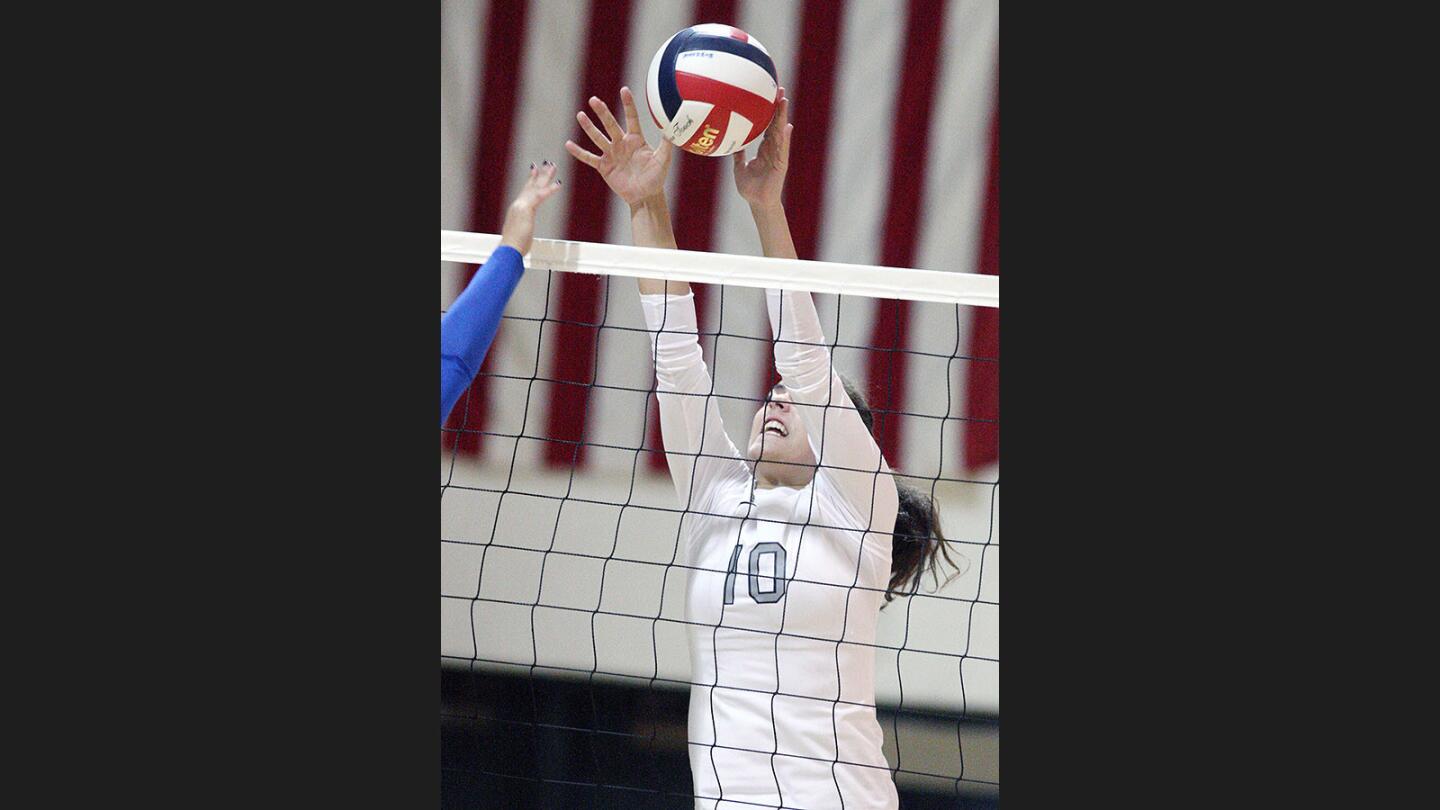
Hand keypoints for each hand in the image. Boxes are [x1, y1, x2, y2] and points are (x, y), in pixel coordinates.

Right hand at [498, 161, 561, 254]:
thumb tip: (522, 238)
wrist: (508, 250)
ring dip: (546, 176)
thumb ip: (522, 232)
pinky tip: (559, 183)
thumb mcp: (518, 236)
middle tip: (548, 163)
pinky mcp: (527, 209)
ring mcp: (521, 206)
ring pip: (536, 187)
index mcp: (516, 210)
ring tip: (553, 166)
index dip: (530, 180)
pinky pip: (541, 196)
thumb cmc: (512, 248)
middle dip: (540, 174)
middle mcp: (518, 204)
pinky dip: (550, 189)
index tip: (534, 170)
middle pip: (531, 185)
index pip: (525, 192)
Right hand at [565, 87, 673, 206]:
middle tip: (593, 100)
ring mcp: (611, 154)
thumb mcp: (663, 161)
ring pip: (598, 138)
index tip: (624, 90)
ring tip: (580, 115)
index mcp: (636, 139)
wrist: (645, 195)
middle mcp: (622, 143)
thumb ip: (666, 146)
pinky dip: (579, 152)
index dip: (628, 104)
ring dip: (589, 127)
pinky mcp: (604, 166)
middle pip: (610, 124)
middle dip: (602, 112)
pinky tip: (568, 144)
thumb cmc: (656, 178)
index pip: (631, 118)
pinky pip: (589, 158)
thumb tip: (673, 131)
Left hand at [732, 88, 791, 208]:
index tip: (769, 96)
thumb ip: (738, 155)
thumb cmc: (750, 188)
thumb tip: (732, 145)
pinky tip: (787, 125)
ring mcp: (778, 155)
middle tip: (779, 89)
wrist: (757, 202)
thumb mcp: (739, 168)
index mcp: (764, 149)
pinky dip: (784, 137)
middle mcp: (773, 149)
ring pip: (780, 131)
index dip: (769, 111)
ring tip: (784, 100)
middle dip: (778, 107)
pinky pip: (783, 148)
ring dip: (783, 116)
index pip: (767, 125)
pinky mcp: (781, 164)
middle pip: (776, 123)